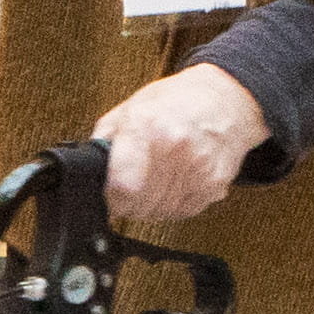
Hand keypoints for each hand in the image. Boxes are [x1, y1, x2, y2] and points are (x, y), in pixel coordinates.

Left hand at [97, 65, 266, 227]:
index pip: (122, 186)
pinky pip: (183, 212)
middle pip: (140, 204)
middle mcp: (175, 149)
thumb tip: (89, 172)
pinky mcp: (214, 185)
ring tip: (155, 180)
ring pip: (160, 213)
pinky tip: (174, 182)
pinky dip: (174, 203)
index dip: (111, 196)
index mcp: (147, 127)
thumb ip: (104, 141)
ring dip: (151, 205)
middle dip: (129, 202)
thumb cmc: (177, 101)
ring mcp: (197, 169)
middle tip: (130, 186)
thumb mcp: (130, 108)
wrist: (225, 100)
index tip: (110, 193)